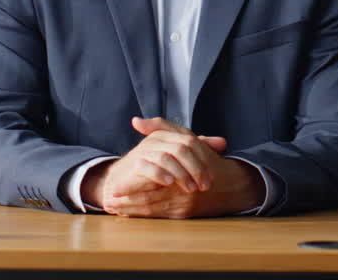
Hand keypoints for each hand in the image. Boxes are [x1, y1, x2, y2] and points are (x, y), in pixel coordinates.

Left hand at [86, 117, 264, 217]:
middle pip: (148, 195)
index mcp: (180, 164)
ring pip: (152, 207)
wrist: (231, 184)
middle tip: (106, 200)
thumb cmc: (205, 159)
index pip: (150, 176)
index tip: (112, 184)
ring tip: (112, 208)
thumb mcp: (186, 138)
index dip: (129, 183)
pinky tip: (127, 214)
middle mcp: (182, 186)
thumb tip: (136, 121)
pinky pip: (159, 216)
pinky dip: (141, 215)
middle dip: (125, 199)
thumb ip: (161, 128)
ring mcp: (184, 201)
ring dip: (130, 209)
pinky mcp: (185, 214)